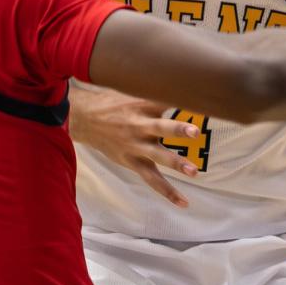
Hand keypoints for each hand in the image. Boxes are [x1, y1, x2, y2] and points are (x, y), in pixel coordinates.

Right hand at [70, 88, 200, 206]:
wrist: (84, 120)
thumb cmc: (114, 104)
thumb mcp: (132, 91)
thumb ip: (157, 91)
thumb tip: (184, 82)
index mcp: (141, 104)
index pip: (164, 99)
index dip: (182, 97)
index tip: (200, 96)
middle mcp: (139, 125)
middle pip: (160, 127)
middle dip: (178, 129)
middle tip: (195, 132)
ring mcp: (136, 146)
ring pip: (157, 155)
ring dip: (175, 163)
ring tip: (194, 172)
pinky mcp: (133, 162)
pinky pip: (152, 179)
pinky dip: (168, 192)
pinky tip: (184, 202)